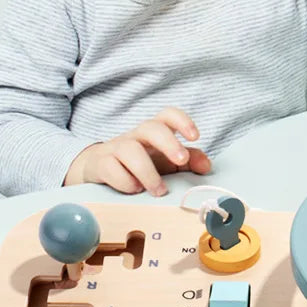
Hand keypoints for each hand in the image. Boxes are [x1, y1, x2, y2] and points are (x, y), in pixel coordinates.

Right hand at [64, 107, 211, 195]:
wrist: (99, 168)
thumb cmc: (139, 163)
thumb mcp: (166, 161)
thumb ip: (189, 161)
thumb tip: (207, 166)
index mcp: (153, 132)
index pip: (167, 115)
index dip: (182, 121)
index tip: (195, 137)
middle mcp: (135, 136)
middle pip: (151, 128)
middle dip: (169, 143)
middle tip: (182, 161)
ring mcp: (116, 148)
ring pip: (130, 150)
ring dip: (148, 172)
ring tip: (159, 190)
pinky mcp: (101, 164)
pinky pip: (111, 168)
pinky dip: (125, 181)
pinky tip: (135, 190)